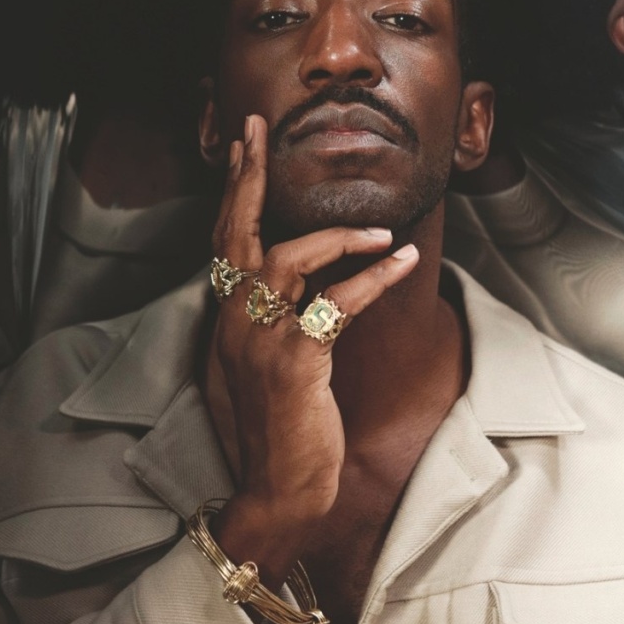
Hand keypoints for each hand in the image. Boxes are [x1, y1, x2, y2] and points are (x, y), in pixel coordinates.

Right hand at [209, 114, 419, 583]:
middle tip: (256, 131)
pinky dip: (372, 280)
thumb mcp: (253, 370)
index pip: (222, 241)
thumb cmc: (273, 432)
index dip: (233, 191)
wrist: (275, 492)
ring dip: (337, 237)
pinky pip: (336, 305)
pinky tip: (401, 263)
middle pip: (237, 232)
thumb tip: (284, 288)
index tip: (240, 148)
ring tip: (380, 232)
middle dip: (249, 177)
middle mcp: (233, 323)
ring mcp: (260, 341)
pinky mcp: (296, 363)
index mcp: (224, 321)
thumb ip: (259, 324)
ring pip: (288, 260)